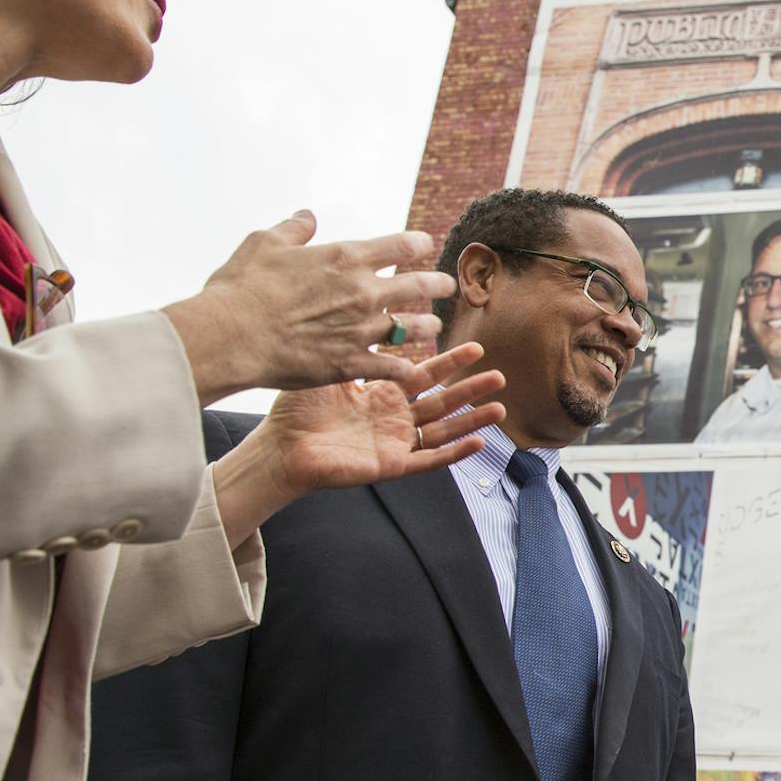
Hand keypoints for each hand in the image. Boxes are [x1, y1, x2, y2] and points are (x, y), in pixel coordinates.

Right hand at [163, 210, 459, 400]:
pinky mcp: (352, 364)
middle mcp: (364, 292)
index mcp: (347, 257)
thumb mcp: (264, 243)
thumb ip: (293, 229)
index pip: (402, 245)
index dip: (419, 244)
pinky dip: (406, 368)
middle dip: (439, 285)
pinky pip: (393, 368)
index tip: (424, 246)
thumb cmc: (242, 288)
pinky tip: (413, 369)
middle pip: (420, 286)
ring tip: (433, 326)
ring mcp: (362, 330)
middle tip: (448, 286)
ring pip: (414, 328)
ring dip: (427, 326)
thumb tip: (306, 216)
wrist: (232, 336)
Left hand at [212, 342, 504, 547]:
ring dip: (472, 419)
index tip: (475, 347)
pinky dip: (454, 453)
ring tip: (500, 407)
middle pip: (441, 401)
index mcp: (380, 395)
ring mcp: (394, 443)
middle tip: (498, 374)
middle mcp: (392, 418)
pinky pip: (429, 460)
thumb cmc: (295, 410)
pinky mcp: (390, 465)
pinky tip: (479, 442)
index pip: (423, 375)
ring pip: (443, 430)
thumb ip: (357, 350)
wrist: (280, 447)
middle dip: (470, 388)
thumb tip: (372, 314)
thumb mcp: (330, 370)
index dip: (449, 362)